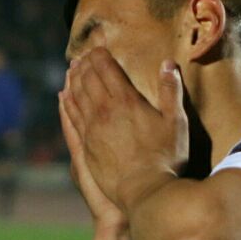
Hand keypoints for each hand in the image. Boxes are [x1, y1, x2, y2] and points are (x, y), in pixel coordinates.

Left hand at [60, 48, 188, 217]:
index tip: (98, 48)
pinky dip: (66, 103)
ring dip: (74, 80)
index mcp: (126, 101)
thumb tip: (168, 63)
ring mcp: (91, 129)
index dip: (100, 56)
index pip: (107, 69)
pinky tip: (64, 96)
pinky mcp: (85, 146)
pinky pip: (72, 117)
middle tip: (83, 55)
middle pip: (88, 79)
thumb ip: (171, 91)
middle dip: (85, 64)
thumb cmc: (166, 158)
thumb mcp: (176, 123)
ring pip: (76, 96)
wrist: (145, 191)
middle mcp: (104, 111)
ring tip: (72, 69)